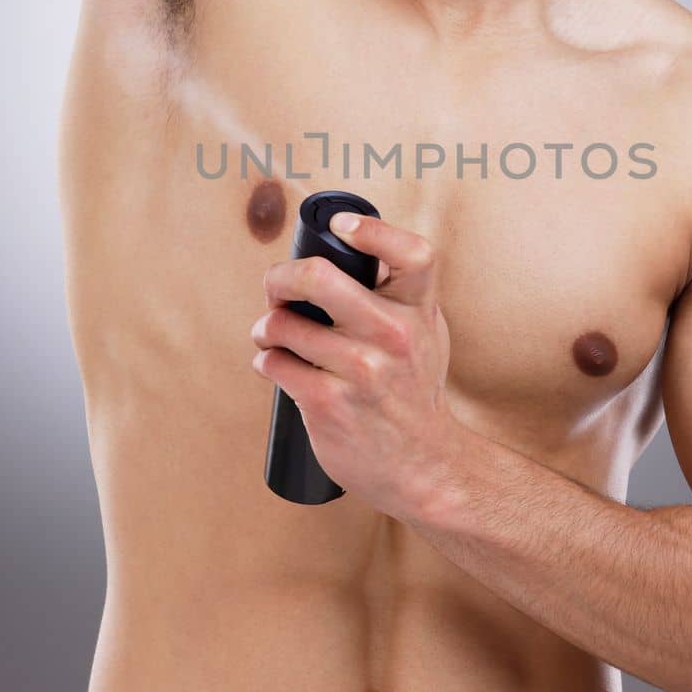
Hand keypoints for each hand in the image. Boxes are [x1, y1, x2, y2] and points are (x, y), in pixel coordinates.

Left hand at [249, 211, 457, 517]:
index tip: (341, 225)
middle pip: (320, 276)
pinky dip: (266, 360)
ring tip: (270, 334)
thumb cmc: (416, 392)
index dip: (373, 230)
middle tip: (275, 288)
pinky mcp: (328, 403)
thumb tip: (346, 248)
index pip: (412, 253)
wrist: (424, 465)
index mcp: (420, 310)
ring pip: (284, 324)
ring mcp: (361, 370)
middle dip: (280, 278)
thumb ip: (399, 293)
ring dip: (266, 327)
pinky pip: (274, 363)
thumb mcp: (426, 333)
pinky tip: (274, 365)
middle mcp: (394, 335)